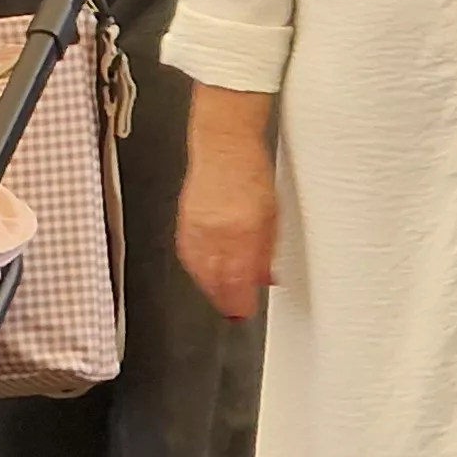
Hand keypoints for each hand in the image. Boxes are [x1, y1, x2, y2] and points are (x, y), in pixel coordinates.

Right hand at [175, 159, 277, 319]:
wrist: (224, 144)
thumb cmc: (250, 172)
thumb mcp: (272, 215)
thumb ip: (266, 249)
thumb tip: (264, 276)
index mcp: (244, 230)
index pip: (239, 279)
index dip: (241, 302)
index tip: (245, 312)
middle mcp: (218, 231)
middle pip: (217, 280)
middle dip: (225, 300)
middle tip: (234, 311)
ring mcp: (198, 227)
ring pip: (200, 270)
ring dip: (210, 287)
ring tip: (220, 297)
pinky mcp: (184, 222)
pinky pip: (188, 256)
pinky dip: (196, 269)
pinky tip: (203, 274)